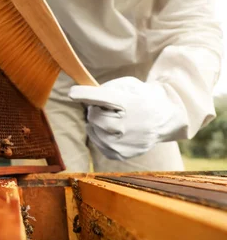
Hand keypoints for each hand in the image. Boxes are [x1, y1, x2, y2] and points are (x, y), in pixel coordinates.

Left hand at [68, 77, 187, 159]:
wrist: (166, 118)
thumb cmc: (141, 97)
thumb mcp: (128, 85)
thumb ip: (105, 88)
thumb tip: (81, 95)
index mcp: (128, 103)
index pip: (100, 98)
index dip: (83, 94)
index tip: (72, 93)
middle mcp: (126, 125)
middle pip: (93, 116)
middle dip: (94, 109)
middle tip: (105, 107)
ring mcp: (124, 143)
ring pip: (93, 130)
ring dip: (96, 123)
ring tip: (111, 119)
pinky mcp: (121, 154)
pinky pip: (98, 144)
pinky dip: (101, 136)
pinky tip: (112, 130)